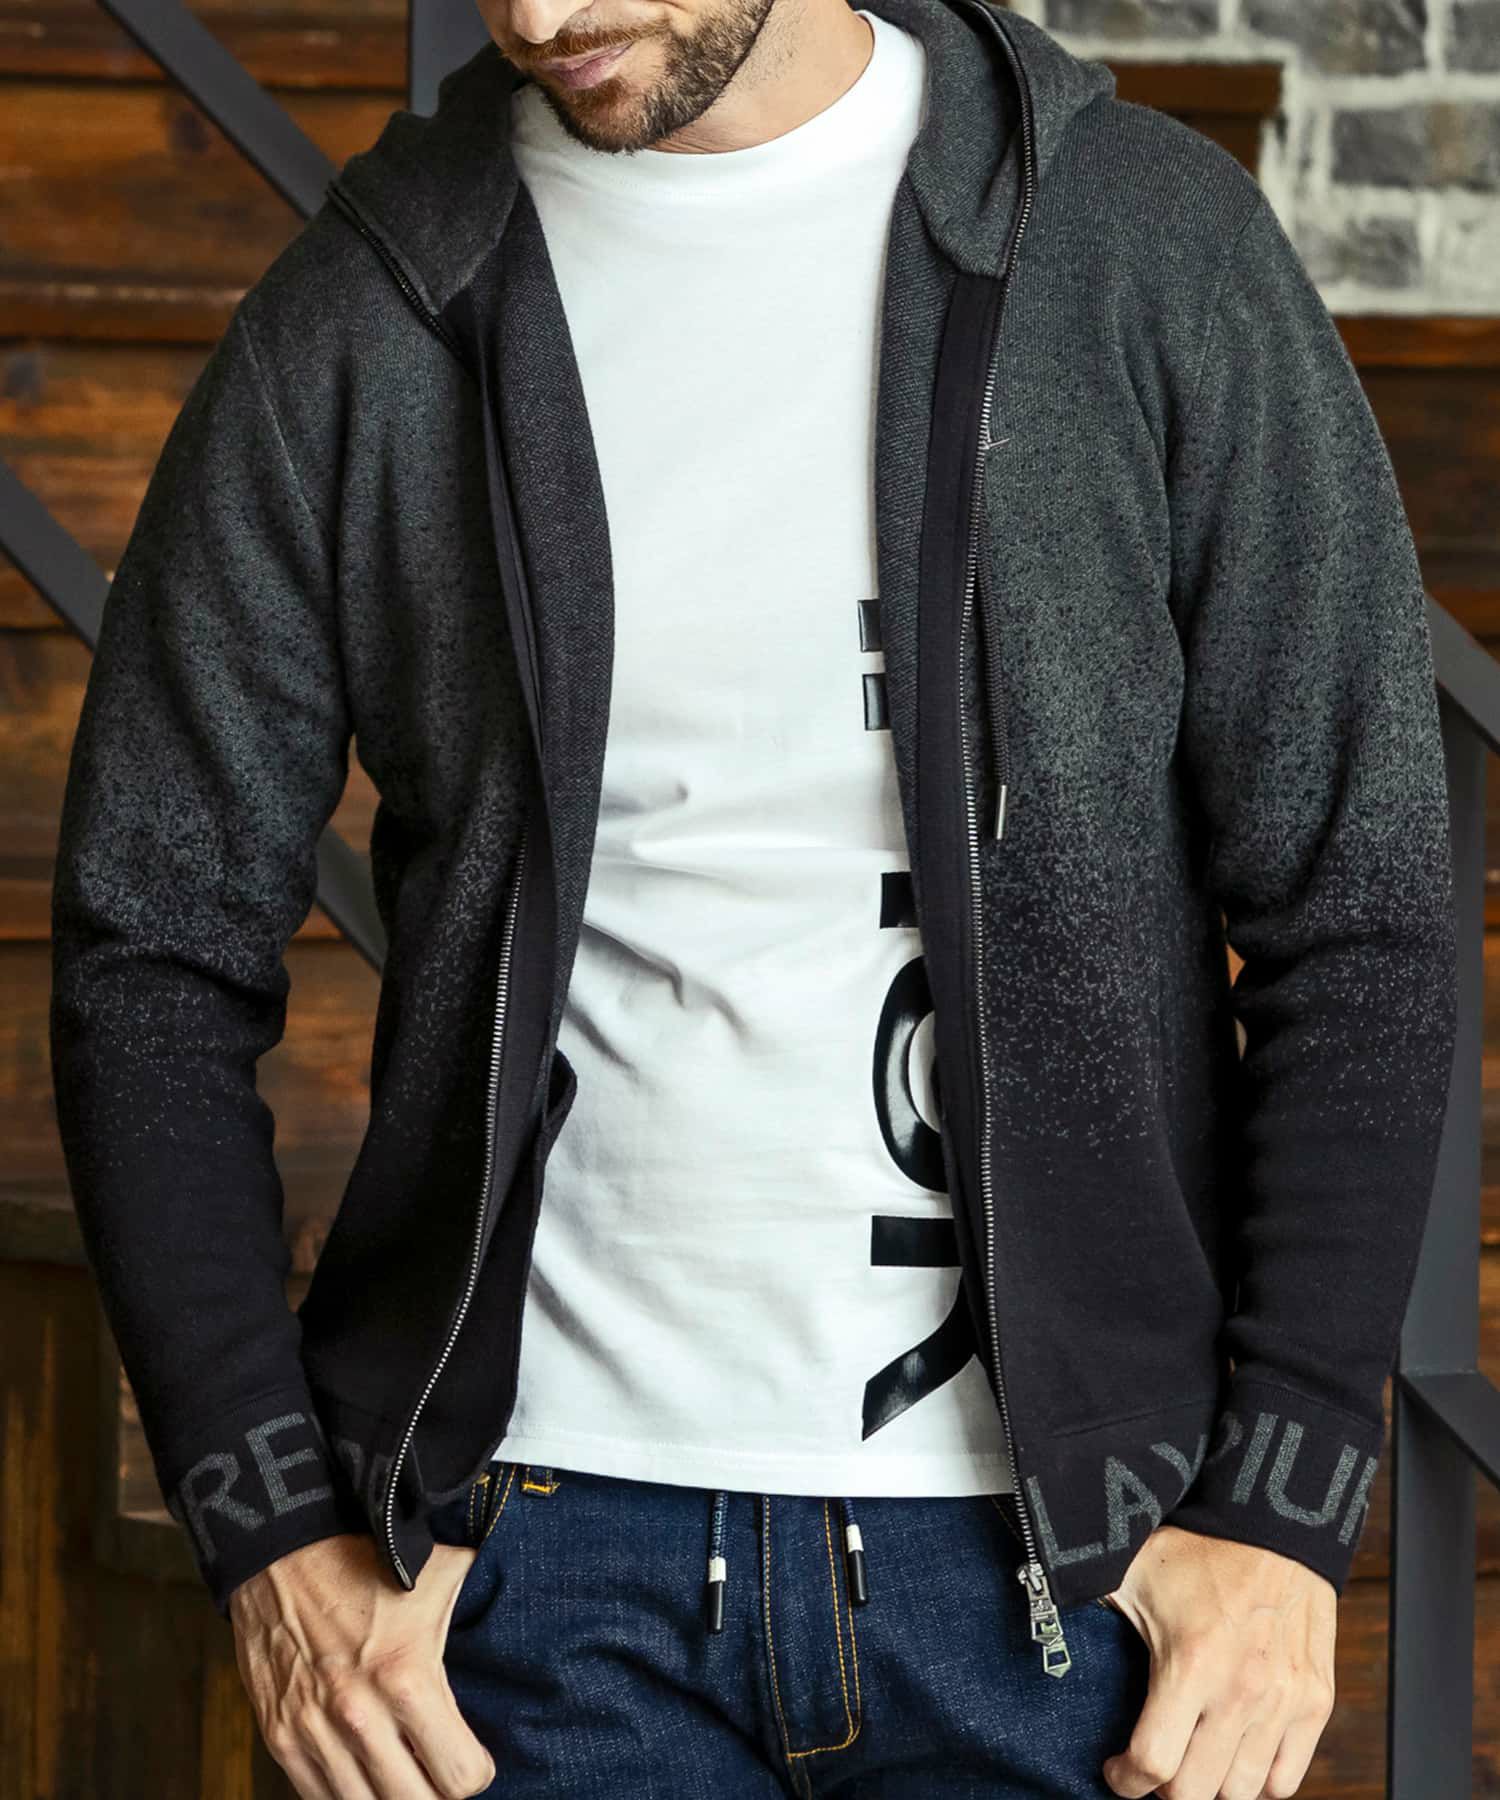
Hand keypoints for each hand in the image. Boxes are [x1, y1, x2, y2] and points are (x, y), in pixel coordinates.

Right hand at [229, 1532, 496, 1798]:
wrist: (281, 1552)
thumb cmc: (367, 1563)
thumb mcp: (439, 1574)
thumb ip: (485, 1596)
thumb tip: (530, 1599)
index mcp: (405, 1678)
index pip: (459, 1778)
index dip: (476, 1773)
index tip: (475, 1758)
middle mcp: (358, 1717)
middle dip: (437, 1792)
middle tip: (440, 1771)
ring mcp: (314, 1734)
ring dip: (392, 1796)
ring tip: (405, 1773)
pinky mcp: (279, 1740)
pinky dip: (349, 1794)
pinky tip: (366, 1772)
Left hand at [1098, 1523, 1337, 1799]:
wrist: (1275, 1524)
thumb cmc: (1199, 1549)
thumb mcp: (1134, 1571)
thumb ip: (1090, 1599)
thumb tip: (1043, 1615)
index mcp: (1191, 1662)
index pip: (1153, 1762)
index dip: (1124, 1780)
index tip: (1115, 1771)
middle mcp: (1241, 1692)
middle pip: (1195, 1791)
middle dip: (1163, 1786)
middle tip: (1153, 1761)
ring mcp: (1283, 1703)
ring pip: (1240, 1794)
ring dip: (1209, 1785)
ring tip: (1191, 1757)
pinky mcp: (1315, 1703)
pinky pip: (1283, 1779)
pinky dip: (1257, 1779)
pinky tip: (1232, 1753)